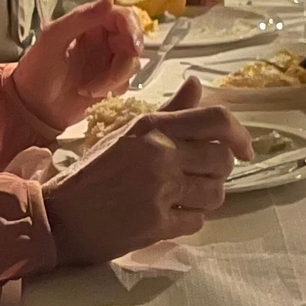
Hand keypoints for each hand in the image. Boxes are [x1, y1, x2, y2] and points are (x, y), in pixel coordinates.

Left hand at [9, 0, 144, 128]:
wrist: (32, 108)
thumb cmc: (37, 69)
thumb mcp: (53, 38)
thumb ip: (80, 18)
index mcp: (90, 23)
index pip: (123, 16)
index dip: (133, 29)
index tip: (132, 47)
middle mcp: (102, 39)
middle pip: (133, 41)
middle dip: (126, 60)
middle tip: (114, 75)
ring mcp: (107, 61)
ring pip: (131, 63)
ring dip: (113, 78)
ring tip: (89, 89)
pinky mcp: (110, 83)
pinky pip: (126, 82)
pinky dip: (112, 89)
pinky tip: (91, 94)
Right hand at [41, 78, 252, 264]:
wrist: (60, 217)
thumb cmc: (93, 173)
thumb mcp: (128, 133)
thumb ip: (169, 111)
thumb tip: (197, 83)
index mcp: (152, 127)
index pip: (216, 119)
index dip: (240, 134)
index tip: (245, 150)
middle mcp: (159, 153)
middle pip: (223, 160)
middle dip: (218, 171)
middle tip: (200, 177)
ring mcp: (160, 189)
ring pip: (216, 193)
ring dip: (207, 197)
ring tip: (185, 196)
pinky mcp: (157, 223)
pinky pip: (198, 221)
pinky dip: (190, 220)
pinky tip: (170, 215)